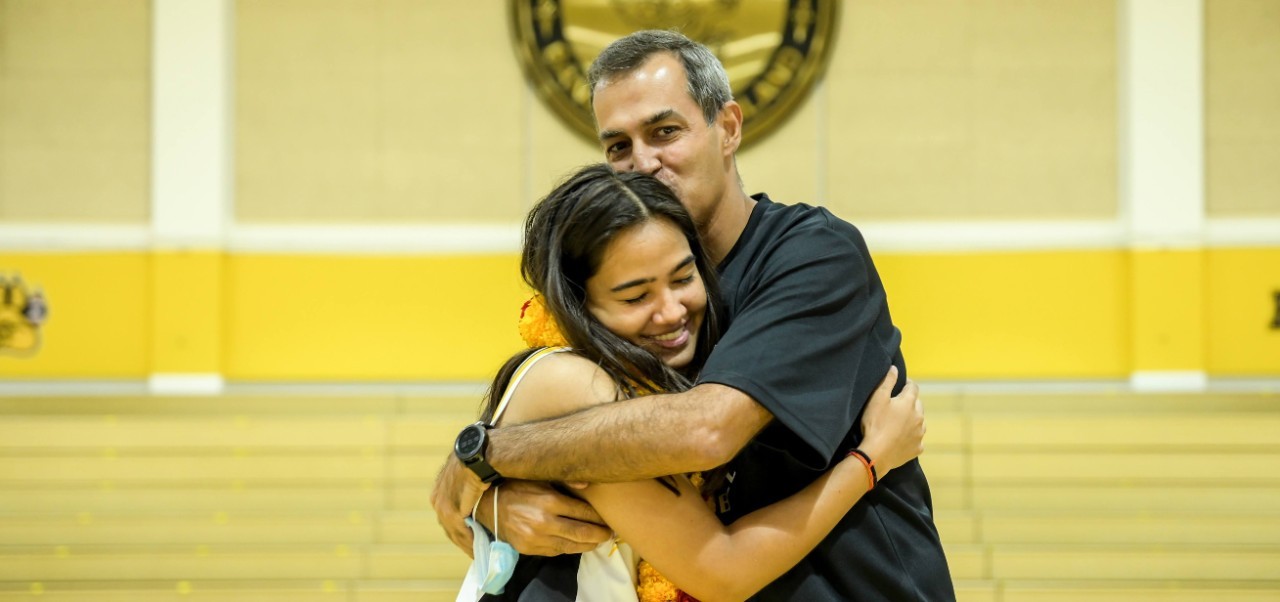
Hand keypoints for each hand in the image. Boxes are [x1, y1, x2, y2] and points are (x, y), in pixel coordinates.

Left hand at [430, 454, 489, 555]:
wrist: (480, 453)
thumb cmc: (479, 456)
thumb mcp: (469, 471)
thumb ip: (469, 484)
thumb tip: (479, 488)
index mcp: (439, 488)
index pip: (448, 514)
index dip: (459, 526)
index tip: (470, 535)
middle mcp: (437, 499)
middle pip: (449, 525)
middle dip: (462, 538)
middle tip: (474, 549)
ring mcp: (443, 506)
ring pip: (454, 532)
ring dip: (466, 544)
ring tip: (478, 553)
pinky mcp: (452, 512)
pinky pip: (460, 533)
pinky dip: (469, 542)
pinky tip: (478, 549)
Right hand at [474, 479, 611, 555]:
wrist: (488, 506)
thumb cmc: (517, 486)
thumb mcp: (539, 477)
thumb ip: (563, 481)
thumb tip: (588, 485)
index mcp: (549, 501)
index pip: (583, 512)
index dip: (598, 517)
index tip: (607, 517)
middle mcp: (544, 522)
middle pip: (582, 532)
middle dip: (600, 534)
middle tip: (610, 533)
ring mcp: (536, 538)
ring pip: (571, 546)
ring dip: (588, 545)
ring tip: (599, 541)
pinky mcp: (530, 549)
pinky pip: (556, 551)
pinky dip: (570, 548)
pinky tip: (578, 544)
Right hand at [857, 366, 924, 479]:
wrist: (877, 454)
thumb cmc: (875, 424)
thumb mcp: (877, 398)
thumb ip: (887, 381)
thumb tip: (895, 368)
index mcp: (909, 403)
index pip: (913, 387)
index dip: (907, 384)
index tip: (902, 384)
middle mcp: (919, 417)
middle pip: (918, 404)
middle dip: (910, 402)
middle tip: (898, 405)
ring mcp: (919, 434)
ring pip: (920, 422)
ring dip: (913, 420)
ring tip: (900, 422)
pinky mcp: (917, 448)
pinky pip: (917, 439)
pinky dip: (912, 437)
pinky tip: (902, 439)